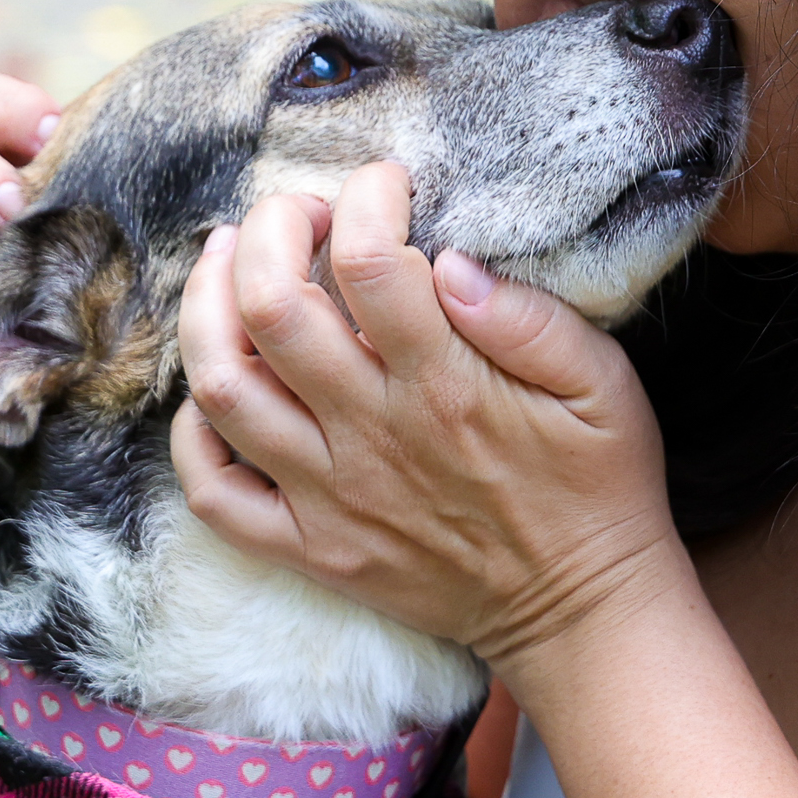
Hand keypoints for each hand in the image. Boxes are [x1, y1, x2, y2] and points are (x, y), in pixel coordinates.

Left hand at [169, 162, 690, 680]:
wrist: (582, 613)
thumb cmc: (598, 489)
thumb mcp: (606, 389)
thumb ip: (532, 319)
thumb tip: (452, 261)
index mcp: (447, 388)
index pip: (372, 263)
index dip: (366, 199)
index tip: (385, 184)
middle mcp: (374, 437)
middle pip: (271, 308)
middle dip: (267, 231)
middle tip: (295, 211)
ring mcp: (331, 498)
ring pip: (221, 388)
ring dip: (206, 308)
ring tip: (227, 264)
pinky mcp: (312, 549)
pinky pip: (214, 492)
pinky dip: (191, 432)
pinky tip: (216, 385)